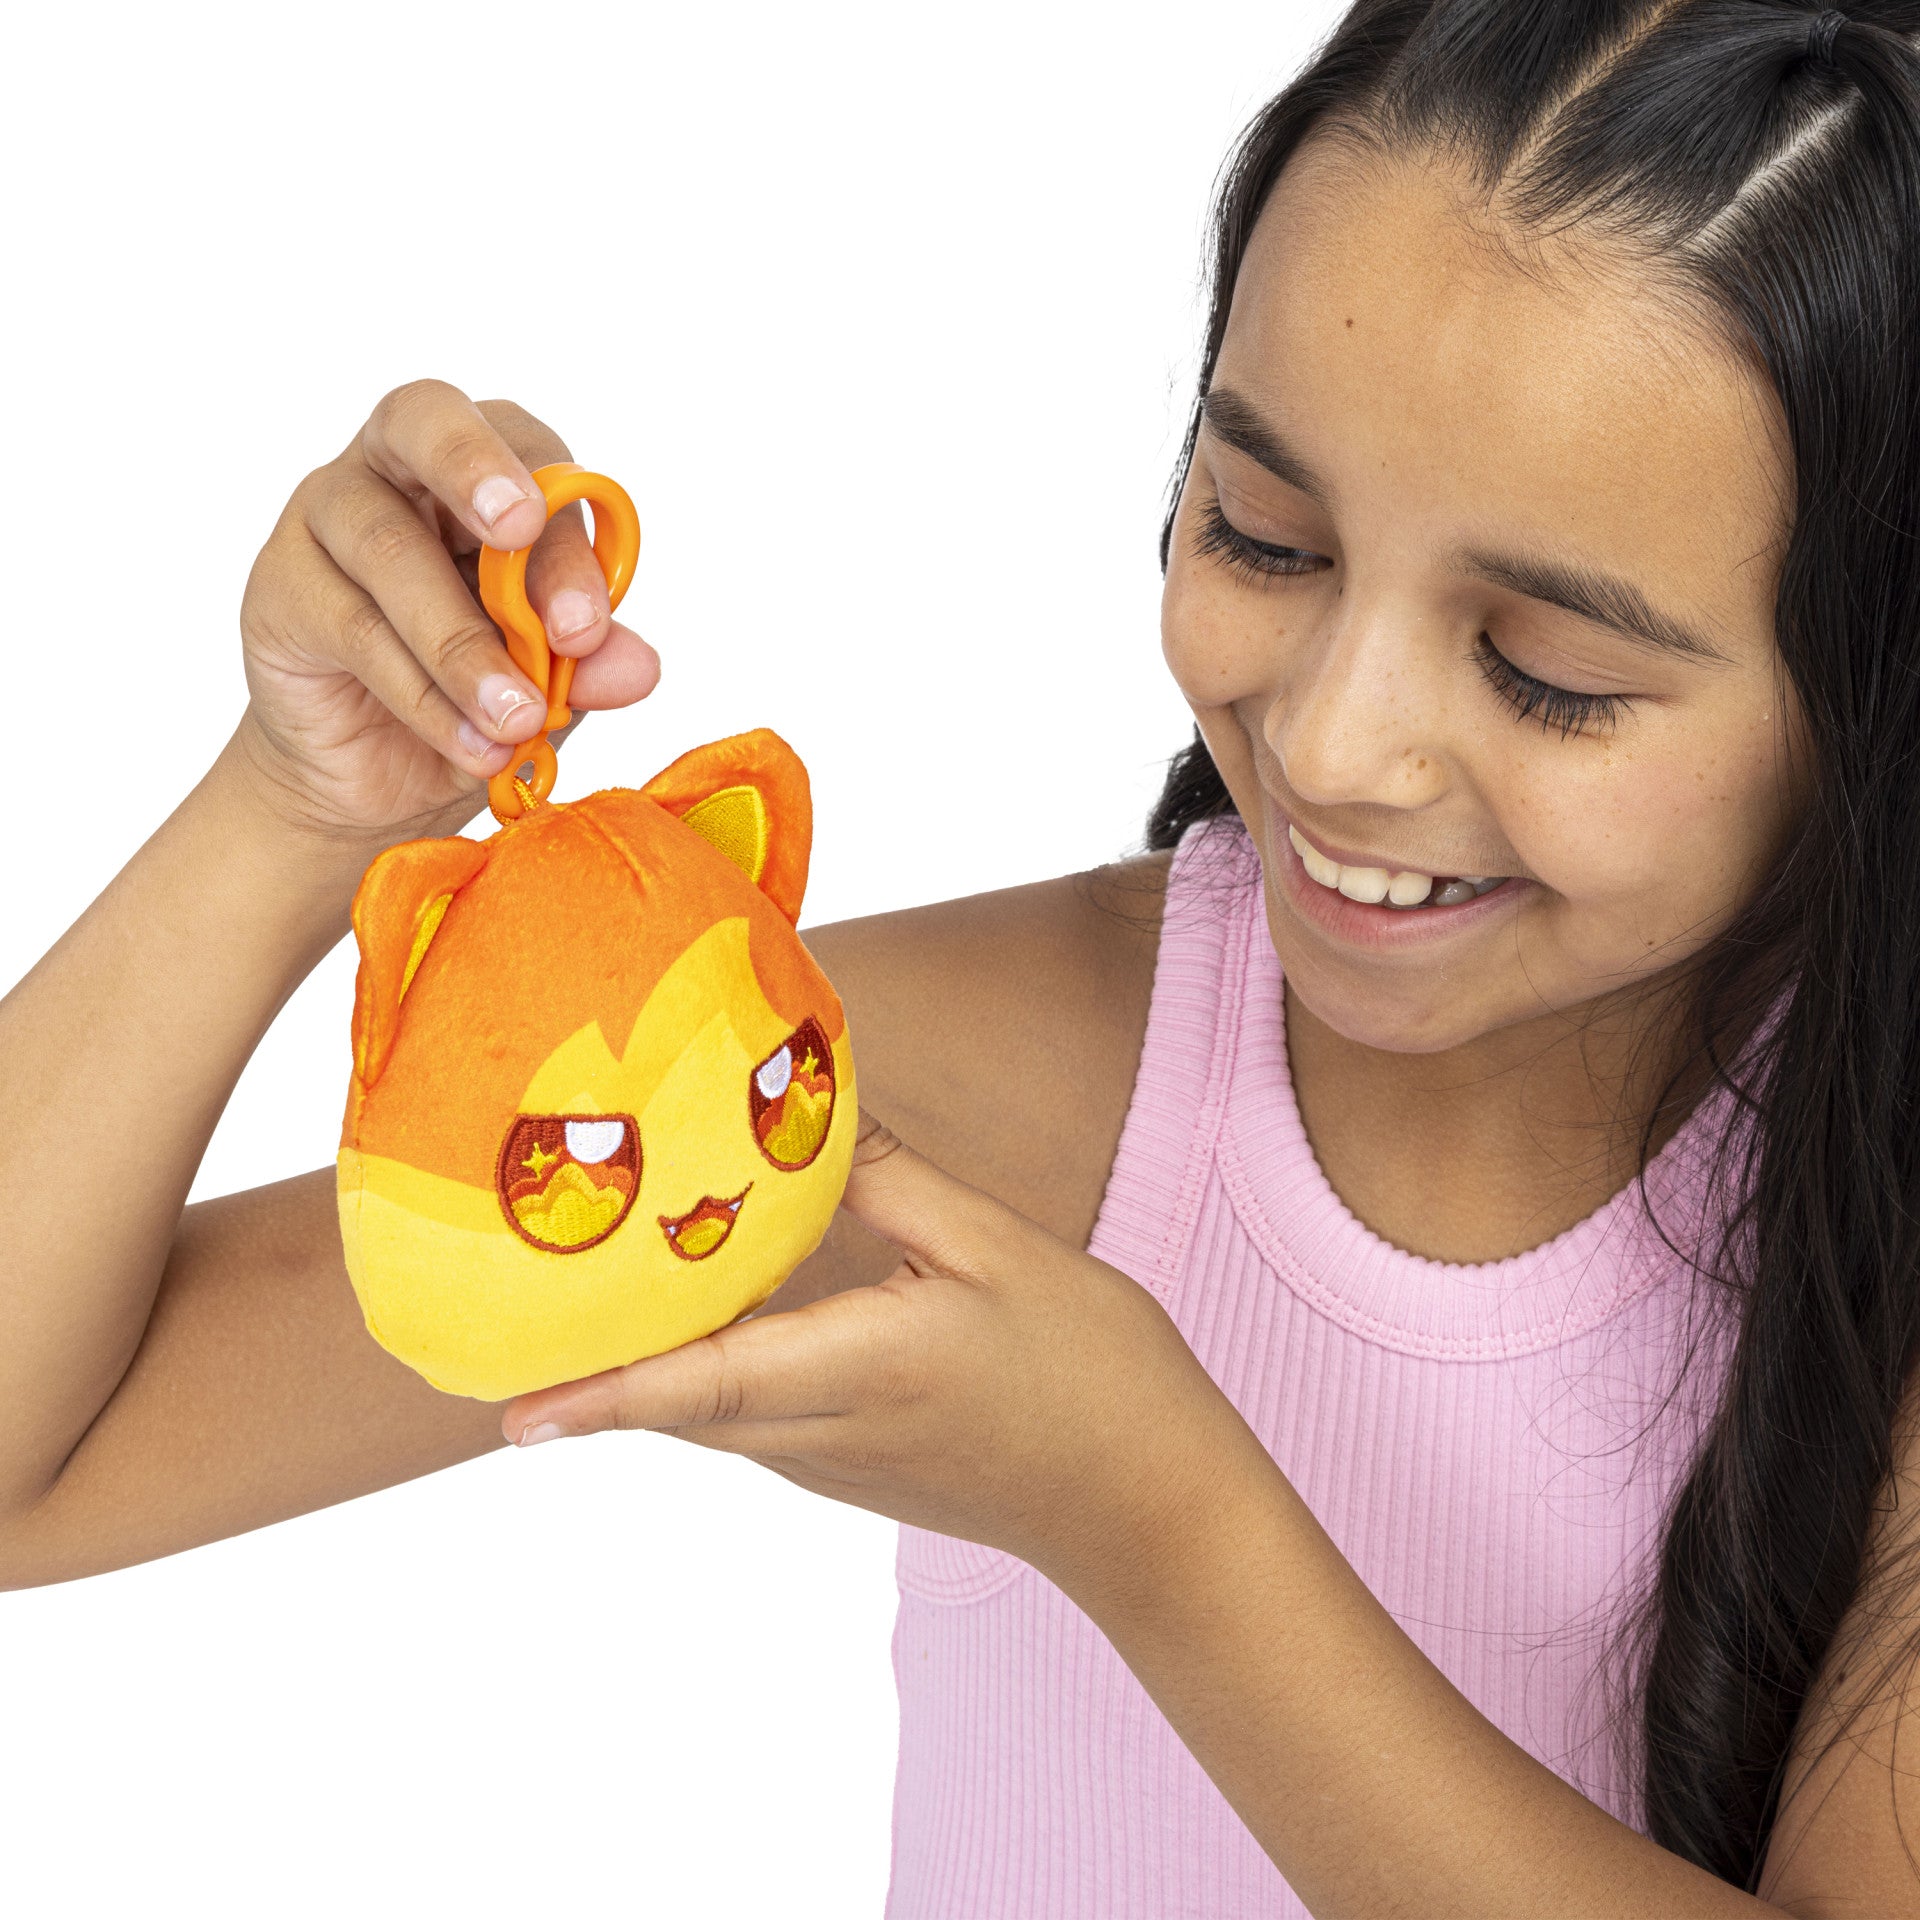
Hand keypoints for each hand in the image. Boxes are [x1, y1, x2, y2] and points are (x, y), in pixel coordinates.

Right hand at [234, 379, 660, 846]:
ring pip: (390, 548)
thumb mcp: (551, 683)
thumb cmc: (476, 695)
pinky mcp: (282, 589)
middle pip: (423, 419)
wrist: (382, 780)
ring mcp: (324, 518)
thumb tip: (639, 666)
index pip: (529, 452)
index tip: (587, 624)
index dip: (562, 532)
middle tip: (518, 526)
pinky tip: (471, 744)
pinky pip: (353, 627)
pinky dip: (423, 695)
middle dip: (475, 468)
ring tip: (516, 719)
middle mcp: (397, 469)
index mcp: (486, 470)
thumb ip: (589, 665)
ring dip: (462, 643)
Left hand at [501, 1116, 1244, 1593]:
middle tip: (506, 1299)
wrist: (1147, 1504)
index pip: (702, 1385)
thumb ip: (892, 1181)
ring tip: (579, 1285)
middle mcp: (821, 1435)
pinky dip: (699, 1369)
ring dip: (640, 1362)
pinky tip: (701, 1303)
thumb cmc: (1091, 1372)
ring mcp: (829, 1464)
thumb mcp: (1000, 1248)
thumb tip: (811, 1118)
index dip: (600, 1395)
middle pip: (676, 1402)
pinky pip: (744, 1417)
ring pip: (704, 1412)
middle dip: (587, 1362)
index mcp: (860, 1371)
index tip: (508, 1411)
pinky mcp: (845, 1469)